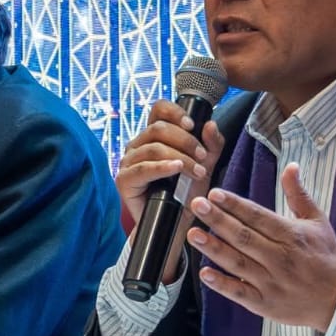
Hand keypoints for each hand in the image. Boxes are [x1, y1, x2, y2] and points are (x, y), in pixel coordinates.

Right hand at [116, 99, 224, 281]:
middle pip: (158, 128)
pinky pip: (143, 168)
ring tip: (196, 171)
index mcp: (153, 136)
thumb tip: (209, 123)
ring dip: (180, 157)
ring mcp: (128, 163)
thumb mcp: (205, 165)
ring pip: (153, 147)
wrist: (177, 224)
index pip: (158, 110)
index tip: (192, 125)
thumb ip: (211, 145)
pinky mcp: (124, 181)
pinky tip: (176, 169)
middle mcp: (137, 145)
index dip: (174, 112)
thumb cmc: (186, 193)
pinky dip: (162, 167)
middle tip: (202, 158)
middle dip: (185, 141)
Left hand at [187, 162, 335, 331]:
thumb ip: (299, 194)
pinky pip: (241, 292)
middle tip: (197, 205)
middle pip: (244, 237)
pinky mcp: (265, 303)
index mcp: (292, 236)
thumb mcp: (318, 222)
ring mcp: (271, 282)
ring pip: (238, 263)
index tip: (215, 194)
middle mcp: (280, 258)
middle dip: (219, 220)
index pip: (258, 217)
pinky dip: (222, 284)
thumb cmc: (326, 257)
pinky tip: (205, 273)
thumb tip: (292, 166)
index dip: (235, 205)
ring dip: (215, 248)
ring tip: (193, 234)